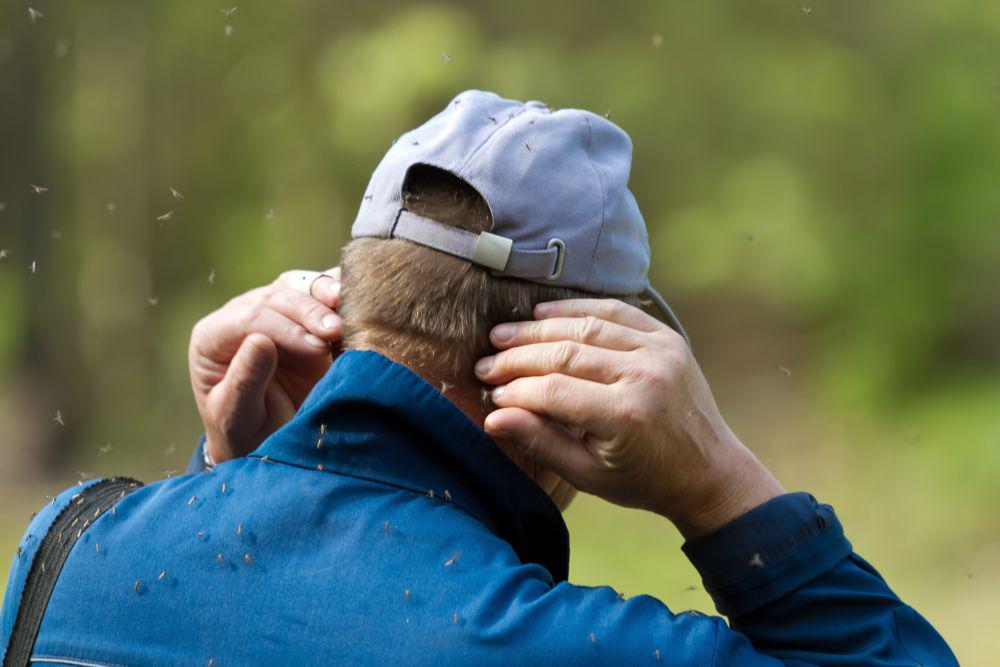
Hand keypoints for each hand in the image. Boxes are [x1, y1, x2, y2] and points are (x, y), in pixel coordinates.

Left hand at [189, 268, 341, 463]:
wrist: (272, 438)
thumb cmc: (248, 432)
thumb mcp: (238, 416)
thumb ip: (244, 381)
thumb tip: (260, 342)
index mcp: (214, 337)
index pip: (249, 318)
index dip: (284, 328)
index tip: (317, 349)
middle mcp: (242, 315)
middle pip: (276, 296)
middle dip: (309, 311)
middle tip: (336, 332)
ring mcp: (275, 311)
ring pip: (300, 285)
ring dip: (326, 294)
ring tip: (348, 308)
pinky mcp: (305, 313)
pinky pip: (322, 292)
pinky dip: (341, 293)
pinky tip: (359, 302)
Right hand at [475, 298, 782, 538]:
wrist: (708, 471)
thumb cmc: (643, 480)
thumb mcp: (587, 474)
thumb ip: (540, 442)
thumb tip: (492, 418)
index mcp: (625, 417)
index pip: (552, 391)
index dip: (515, 390)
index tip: (490, 393)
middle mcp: (644, 376)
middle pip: (565, 354)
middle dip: (518, 357)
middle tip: (485, 362)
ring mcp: (659, 352)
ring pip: (586, 327)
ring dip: (539, 328)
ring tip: (504, 334)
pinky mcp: (668, 338)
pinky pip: (616, 312)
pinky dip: (578, 308)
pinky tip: (545, 313)